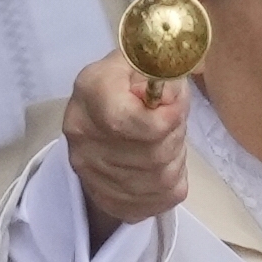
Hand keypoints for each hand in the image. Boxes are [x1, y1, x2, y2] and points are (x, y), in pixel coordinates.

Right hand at [63, 52, 189, 246]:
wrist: (98, 124)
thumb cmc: (124, 86)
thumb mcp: (137, 61)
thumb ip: (158, 67)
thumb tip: (171, 90)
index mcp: (90, 93)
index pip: (127, 121)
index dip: (167, 117)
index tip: (178, 105)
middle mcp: (83, 137)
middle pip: (152, 152)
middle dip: (175, 135)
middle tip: (173, 122)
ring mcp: (93, 174)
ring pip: (161, 177)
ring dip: (176, 157)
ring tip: (167, 141)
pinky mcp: (111, 200)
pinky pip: (164, 197)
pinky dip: (175, 179)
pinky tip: (164, 163)